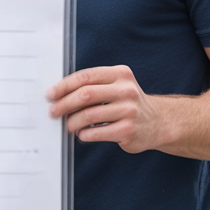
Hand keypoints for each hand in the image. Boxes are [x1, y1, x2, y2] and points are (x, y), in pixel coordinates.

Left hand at [46, 65, 164, 153]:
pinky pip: (96, 133)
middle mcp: (126, 90)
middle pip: (85, 95)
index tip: (51, 94)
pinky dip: (83, 134)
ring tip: (68, 125)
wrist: (158, 122)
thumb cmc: (128, 104)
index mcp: (120, 74)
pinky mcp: (128, 130)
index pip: (86, 77)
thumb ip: (94, 86)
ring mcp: (129, 111)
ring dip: (72, 122)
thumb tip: (59, 94)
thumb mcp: (117, 86)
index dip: (64, 85)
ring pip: (88, 115)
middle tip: (53, 112)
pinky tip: (82, 134)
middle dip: (64, 104)